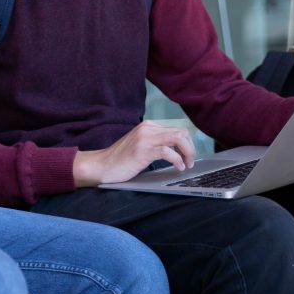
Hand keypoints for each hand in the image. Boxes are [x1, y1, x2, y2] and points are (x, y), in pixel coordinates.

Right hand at [72, 121, 195, 185]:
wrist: (102, 166)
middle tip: (191, 161)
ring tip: (187, 164)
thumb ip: (156, 143)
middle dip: (191, 148)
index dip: (188, 143)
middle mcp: (148, 128)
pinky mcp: (143, 150)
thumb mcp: (140, 145)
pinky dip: (178, 160)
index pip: (177, 130)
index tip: (189, 155)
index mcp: (148, 126)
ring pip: (178, 139)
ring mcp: (145, 138)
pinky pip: (168, 152)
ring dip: (187, 153)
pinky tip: (178, 167)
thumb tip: (178, 149)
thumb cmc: (121, 159)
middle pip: (181, 133)